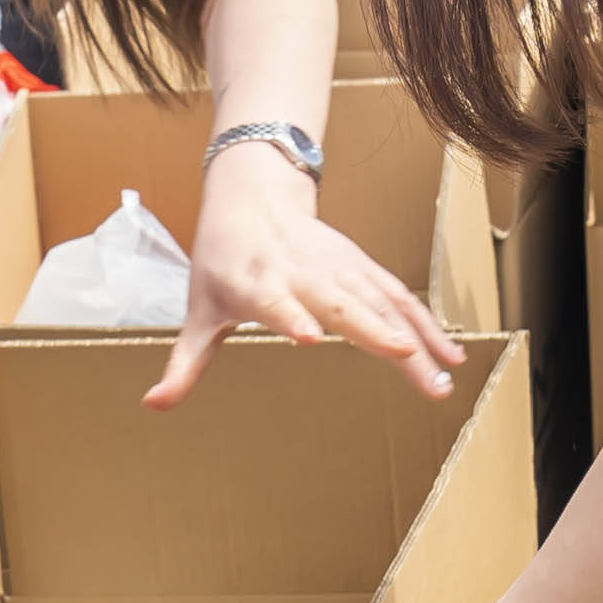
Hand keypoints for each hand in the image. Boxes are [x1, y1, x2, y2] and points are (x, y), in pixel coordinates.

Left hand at [155, 144, 459, 404]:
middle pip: (345, 304)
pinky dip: (428, 325)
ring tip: (443, 380)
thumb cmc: (222, 261)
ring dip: (417, 339)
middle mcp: (305, 273)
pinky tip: (450, 357)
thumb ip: (185, 363)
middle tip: (409, 365)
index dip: (291, 316)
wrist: (254, 197)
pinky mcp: (363, 269)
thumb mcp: (200, 310)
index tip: (310, 336)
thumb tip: (152, 405)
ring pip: (384, 303)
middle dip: (378, 334)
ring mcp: (341, 268)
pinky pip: (401, 298)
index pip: (275, 301)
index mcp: (259, 283)